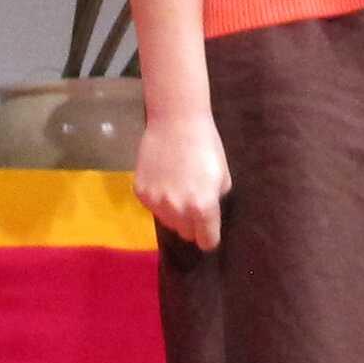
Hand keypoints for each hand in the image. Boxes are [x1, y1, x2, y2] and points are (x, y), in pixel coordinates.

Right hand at [134, 109, 227, 250]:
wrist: (176, 120)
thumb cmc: (206, 145)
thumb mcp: (223, 177)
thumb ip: (216, 202)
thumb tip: (208, 216)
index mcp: (203, 208)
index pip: (207, 242)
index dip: (209, 236)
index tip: (208, 228)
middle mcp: (178, 211)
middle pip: (186, 234)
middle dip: (192, 224)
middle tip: (194, 203)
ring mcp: (156, 203)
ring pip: (168, 222)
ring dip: (174, 213)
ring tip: (178, 188)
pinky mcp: (140, 193)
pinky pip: (152, 207)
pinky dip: (158, 199)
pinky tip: (163, 178)